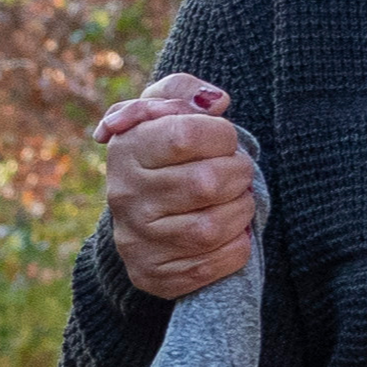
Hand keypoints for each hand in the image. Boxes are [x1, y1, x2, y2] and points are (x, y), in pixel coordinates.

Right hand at [98, 72, 255, 299]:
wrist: (141, 215)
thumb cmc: (162, 153)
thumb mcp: (161, 111)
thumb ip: (183, 91)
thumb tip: (216, 102)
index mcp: (126, 150)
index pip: (185, 135)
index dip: (222, 136)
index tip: (226, 140)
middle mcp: (125, 196)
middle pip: (206, 183)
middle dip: (239, 174)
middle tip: (239, 171)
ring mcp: (137, 241)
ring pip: (211, 228)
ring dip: (241, 211)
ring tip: (239, 200)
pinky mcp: (154, 275)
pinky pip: (214, 264)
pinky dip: (237, 246)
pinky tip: (233, 231)